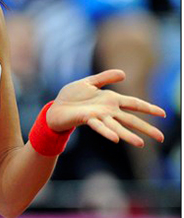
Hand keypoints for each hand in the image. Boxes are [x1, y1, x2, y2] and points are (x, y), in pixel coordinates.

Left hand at [46, 69, 165, 146]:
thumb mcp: (89, 82)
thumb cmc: (71, 96)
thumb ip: (105, 77)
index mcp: (110, 100)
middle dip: (146, 128)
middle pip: (130, 119)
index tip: (163, 114)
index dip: (148, 108)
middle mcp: (107, 111)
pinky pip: (98, 126)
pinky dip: (107, 132)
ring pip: (117, 126)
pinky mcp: (86, 119)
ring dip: (129, 135)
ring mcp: (98, 117)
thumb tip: (124, 73)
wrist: (55, 107)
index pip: (134, 104)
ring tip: (141, 144)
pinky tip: (116, 139)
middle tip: (162, 138)